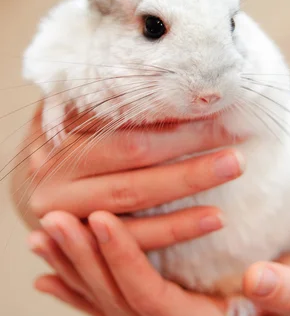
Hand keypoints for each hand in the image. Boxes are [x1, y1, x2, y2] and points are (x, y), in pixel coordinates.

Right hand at [12, 102, 244, 231]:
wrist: (28, 192)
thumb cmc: (63, 142)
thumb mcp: (71, 111)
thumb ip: (102, 95)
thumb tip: (168, 69)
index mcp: (54, 133)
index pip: (122, 121)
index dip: (171, 117)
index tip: (215, 106)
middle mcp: (55, 173)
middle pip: (133, 157)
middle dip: (190, 146)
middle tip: (236, 135)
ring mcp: (64, 213)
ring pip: (135, 198)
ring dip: (189, 182)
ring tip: (234, 167)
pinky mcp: (83, 246)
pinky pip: (135, 238)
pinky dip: (177, 229)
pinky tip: (215, 218)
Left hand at [29, 211, 289, 315]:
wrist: (276, 301)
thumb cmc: (284, 290)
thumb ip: (280, 289)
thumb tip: (261, 281)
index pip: (148, 294)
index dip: (123, 258)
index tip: (101, 217)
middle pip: (114, 298)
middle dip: (83, 258)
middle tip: (56, 219)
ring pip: (101, 300)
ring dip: (70, 267)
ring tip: (43, 235)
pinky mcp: (145, 311)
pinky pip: (102, 305)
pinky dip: (73, 289)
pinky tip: (48, 274)